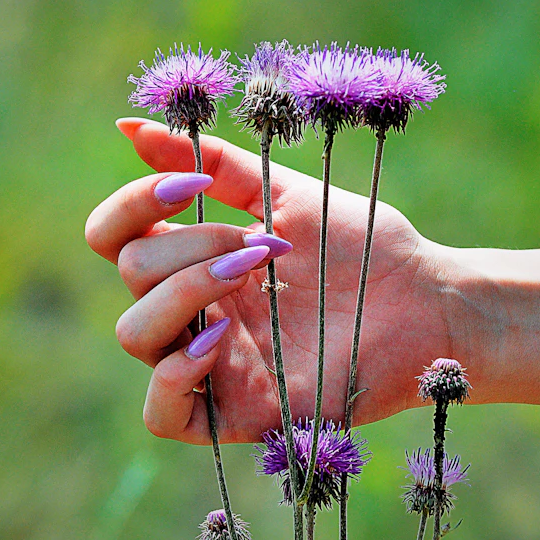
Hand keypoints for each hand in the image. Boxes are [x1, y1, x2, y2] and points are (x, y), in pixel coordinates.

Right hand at [86, 117, 456, 443]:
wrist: (424, 300)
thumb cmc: (361, 246)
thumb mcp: (284, 195)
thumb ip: (214, 165)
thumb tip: (130, 125)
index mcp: (198, 258)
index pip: (115, 235)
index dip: (134, 204)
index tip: (192, 185)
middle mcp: (195, 310)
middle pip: (131, 272)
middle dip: (191, 243)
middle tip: (261, 245)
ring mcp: (211, 363)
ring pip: (135, 333)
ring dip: (186, 291)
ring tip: (249, 274)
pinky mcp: (236, 412)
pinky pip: (161, 414)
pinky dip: (173, 376)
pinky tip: (222, 342)